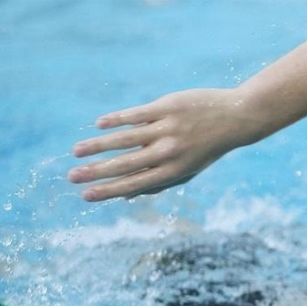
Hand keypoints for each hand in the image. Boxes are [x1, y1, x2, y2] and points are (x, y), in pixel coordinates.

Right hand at [69, 88, 264, 200]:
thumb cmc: (206, 148)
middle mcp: (169, 152)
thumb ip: (158, 183)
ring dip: (97, 146)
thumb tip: (126, 197)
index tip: (86, 196)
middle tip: (72, 177)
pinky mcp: (167, 107)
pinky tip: (99, 125)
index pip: (135, 184)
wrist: (235, 118)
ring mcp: (167, 129)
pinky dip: (115, 120)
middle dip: (96, 172)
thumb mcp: (187, 170)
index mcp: (174, 171)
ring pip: (125, 138)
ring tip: (77, 151)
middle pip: (126, 164)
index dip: (109, 191)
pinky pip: (135, 114)